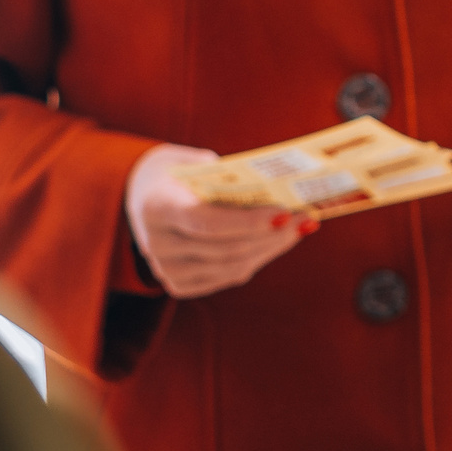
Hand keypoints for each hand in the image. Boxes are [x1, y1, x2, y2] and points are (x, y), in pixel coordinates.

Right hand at [124, 143, 313, 298]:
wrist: (144, 195)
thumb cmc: (183, 173)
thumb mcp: (199, 164)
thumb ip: (232, 178)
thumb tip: (284, 188)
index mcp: (156, 207)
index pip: (206, 221)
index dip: (248, 221)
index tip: (286, 212)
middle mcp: (156, 244)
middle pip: (226, 247)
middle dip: (273, 234)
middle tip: (307, 218)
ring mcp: (166, 270)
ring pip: (232, 266)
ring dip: (272, 247)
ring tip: (300, 228)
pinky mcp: (179, 285)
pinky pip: (228, 276)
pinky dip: (257, 259)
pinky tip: (277, 242)